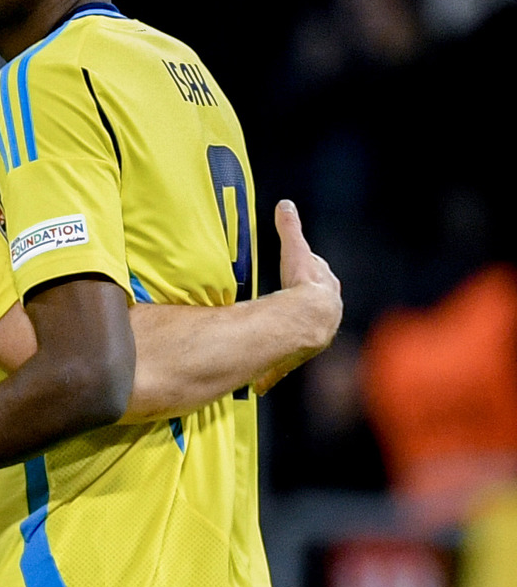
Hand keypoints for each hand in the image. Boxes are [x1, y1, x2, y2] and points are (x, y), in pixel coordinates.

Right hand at [254, 199, 342, 394]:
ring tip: (275, 341)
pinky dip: (273, 369)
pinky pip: (284, 362)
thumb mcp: (295, 252)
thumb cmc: (303, 285)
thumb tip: (285, 204)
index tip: (300, 278)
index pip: (320, 281)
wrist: (308, 320)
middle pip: (316, 308)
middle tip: (289, 306)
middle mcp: (325, 317)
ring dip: (291, 338)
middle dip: (304, 307)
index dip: (309, 277)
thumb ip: (290, 229)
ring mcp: (314, 338)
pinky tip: (261, 382)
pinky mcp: (296, 355)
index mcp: (325, 292)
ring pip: (303, 336)